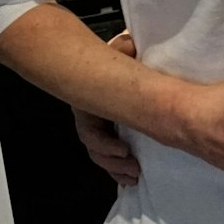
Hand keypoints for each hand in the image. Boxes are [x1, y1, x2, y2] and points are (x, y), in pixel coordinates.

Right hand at [74, 31, 140, 185]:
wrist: (125, 62)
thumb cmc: (122, 56)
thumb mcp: (123, 49)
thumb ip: (123, 46)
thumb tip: (128, 44)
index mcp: (89, 101)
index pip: (89, 128)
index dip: (103, 143)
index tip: (123, 149)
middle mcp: (93, 117)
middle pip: (95, 147)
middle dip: (112, 161)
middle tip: (133, 167)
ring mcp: (103, 128)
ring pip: (102, 156)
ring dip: (117, 169)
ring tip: (135, 176)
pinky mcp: (115, 135)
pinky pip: (112, 158)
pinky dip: (120, 170)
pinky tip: (131, 180)